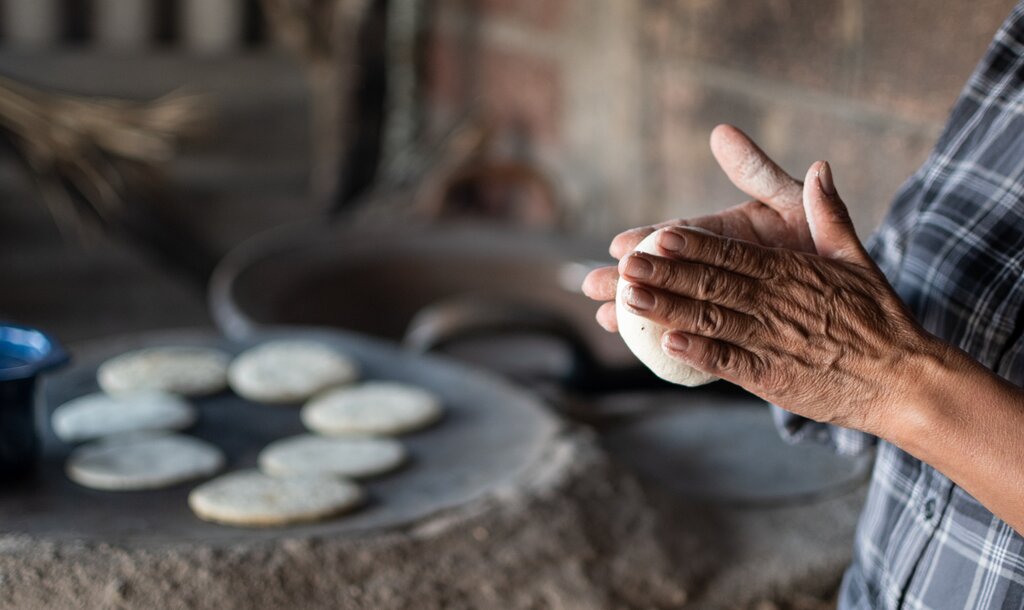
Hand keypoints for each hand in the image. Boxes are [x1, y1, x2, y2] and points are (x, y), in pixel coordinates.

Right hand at [582, 124, 814, 331]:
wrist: (854, 300)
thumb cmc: (822, 243)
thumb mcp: (791, 203)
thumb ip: (759, 173)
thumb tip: (722, 133)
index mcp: (725, 236)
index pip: (680, 237)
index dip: (649, 242)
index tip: (620, 245)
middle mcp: (717, 269)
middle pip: (665, 275)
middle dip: (628, 280)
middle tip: (594, 284)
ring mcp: (722, 302)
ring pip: (673, 308)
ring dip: (638, 313)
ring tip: (605, 318)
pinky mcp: (733, 333)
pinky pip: (698, 340)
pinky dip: (672, 344)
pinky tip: (645, 346)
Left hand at [616, 161, 942, 431]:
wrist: (907, 379)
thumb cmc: (880, 318)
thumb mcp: (857, 259)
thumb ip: (830, 215)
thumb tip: (819, 167)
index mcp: (792, 272)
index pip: (734, 253)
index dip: (694, 245)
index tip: (660, 234)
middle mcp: (777, 303)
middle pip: (712, 284)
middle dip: (666, 274)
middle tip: (624, 266)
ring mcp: (773, 341)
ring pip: (712, 321)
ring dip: (668, 310)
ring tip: (629, 300)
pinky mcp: (773, 377)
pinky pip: (730, 363)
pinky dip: (700, 353)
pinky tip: (667, 344)